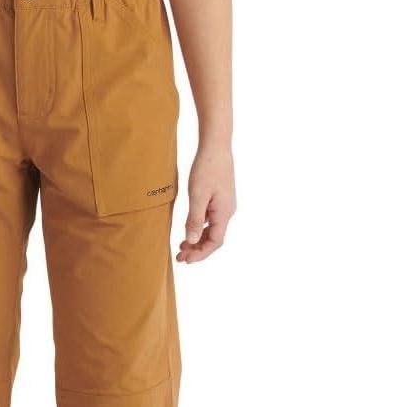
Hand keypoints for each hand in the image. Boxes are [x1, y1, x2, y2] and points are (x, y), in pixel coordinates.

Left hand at [177, 146, 236, 262]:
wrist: (216, 146)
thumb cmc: (206, 168)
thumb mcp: (197, 195)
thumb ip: (194, 220)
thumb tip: (191, 242)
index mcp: (224, 213)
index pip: (215, 242)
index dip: (201, 254)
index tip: (186, 260)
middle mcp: (228, 212)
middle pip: (214, 239)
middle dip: (197, 250)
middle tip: (179, 257)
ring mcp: (225, 205)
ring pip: (212, 230)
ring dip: (197, 240)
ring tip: (181, 247)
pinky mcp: (220, 199)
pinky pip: (211, 220)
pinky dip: (200, 229)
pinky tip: (188, 230)